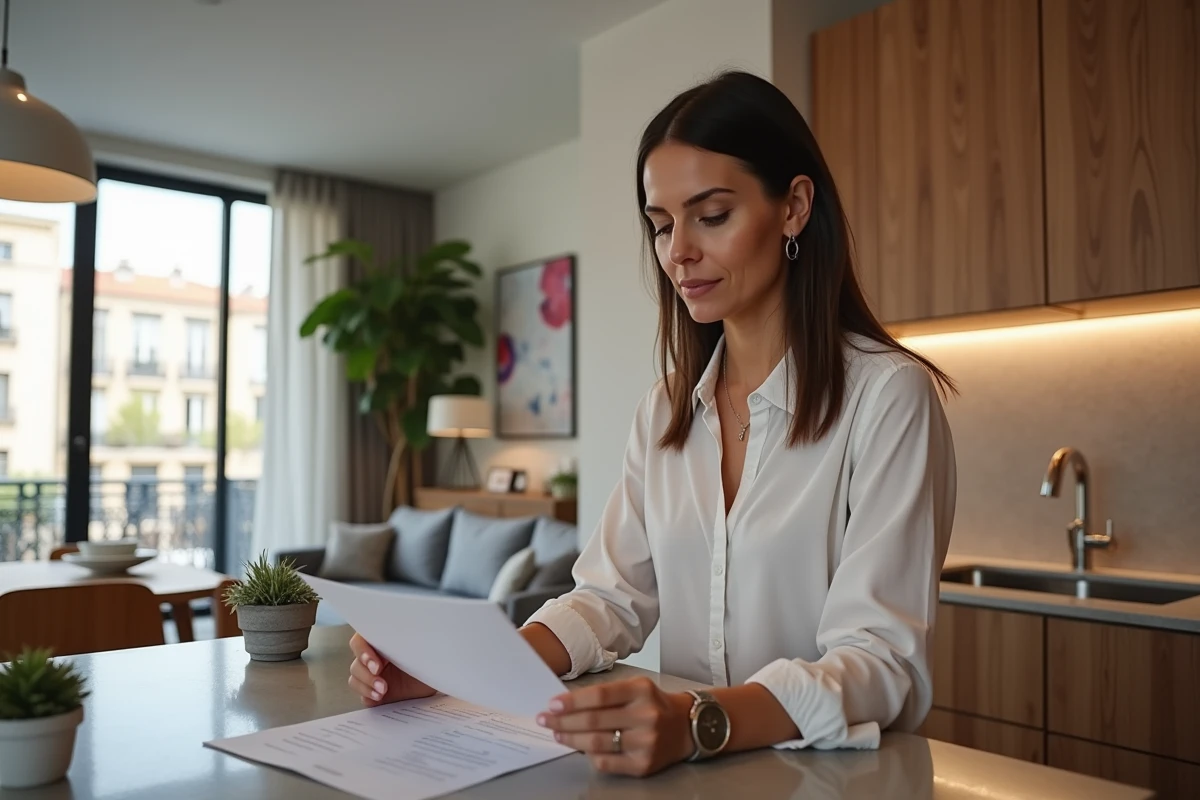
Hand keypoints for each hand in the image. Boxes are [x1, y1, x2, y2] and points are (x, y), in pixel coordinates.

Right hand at [347, 631, 436, 706]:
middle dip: (365, 670)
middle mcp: (374, 655)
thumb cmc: (431, 655)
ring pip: (355, 677)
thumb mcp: (420, 644)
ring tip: (383, 690)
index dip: (363, 651)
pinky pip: (361, 693)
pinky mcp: (374, 691)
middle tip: (378, 673)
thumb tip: (401, 628)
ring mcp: (372, 674)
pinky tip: (379, 696)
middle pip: (356, 660)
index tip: (377, 663)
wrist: (440, 677)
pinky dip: (367, 694)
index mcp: (382, 639)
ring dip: (366, 683)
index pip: (360, 641)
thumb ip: (406, 639)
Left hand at [536, 676, 694, 776]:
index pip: (600, 695)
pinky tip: (580, 748)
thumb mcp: (635, 688)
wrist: (685, 727)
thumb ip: (606, 694)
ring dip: (571, 739)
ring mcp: (646, 742)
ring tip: (557, 733)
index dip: (572, 701)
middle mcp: (645, 716)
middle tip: (546, 720)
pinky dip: (589, 756)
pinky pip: (607, 762)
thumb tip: (567, 704)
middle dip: (564, 721)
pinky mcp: (643, 764)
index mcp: (641, 691)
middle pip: (594, 721)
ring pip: (597, 743)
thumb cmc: (653, 704)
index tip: (552, 704)